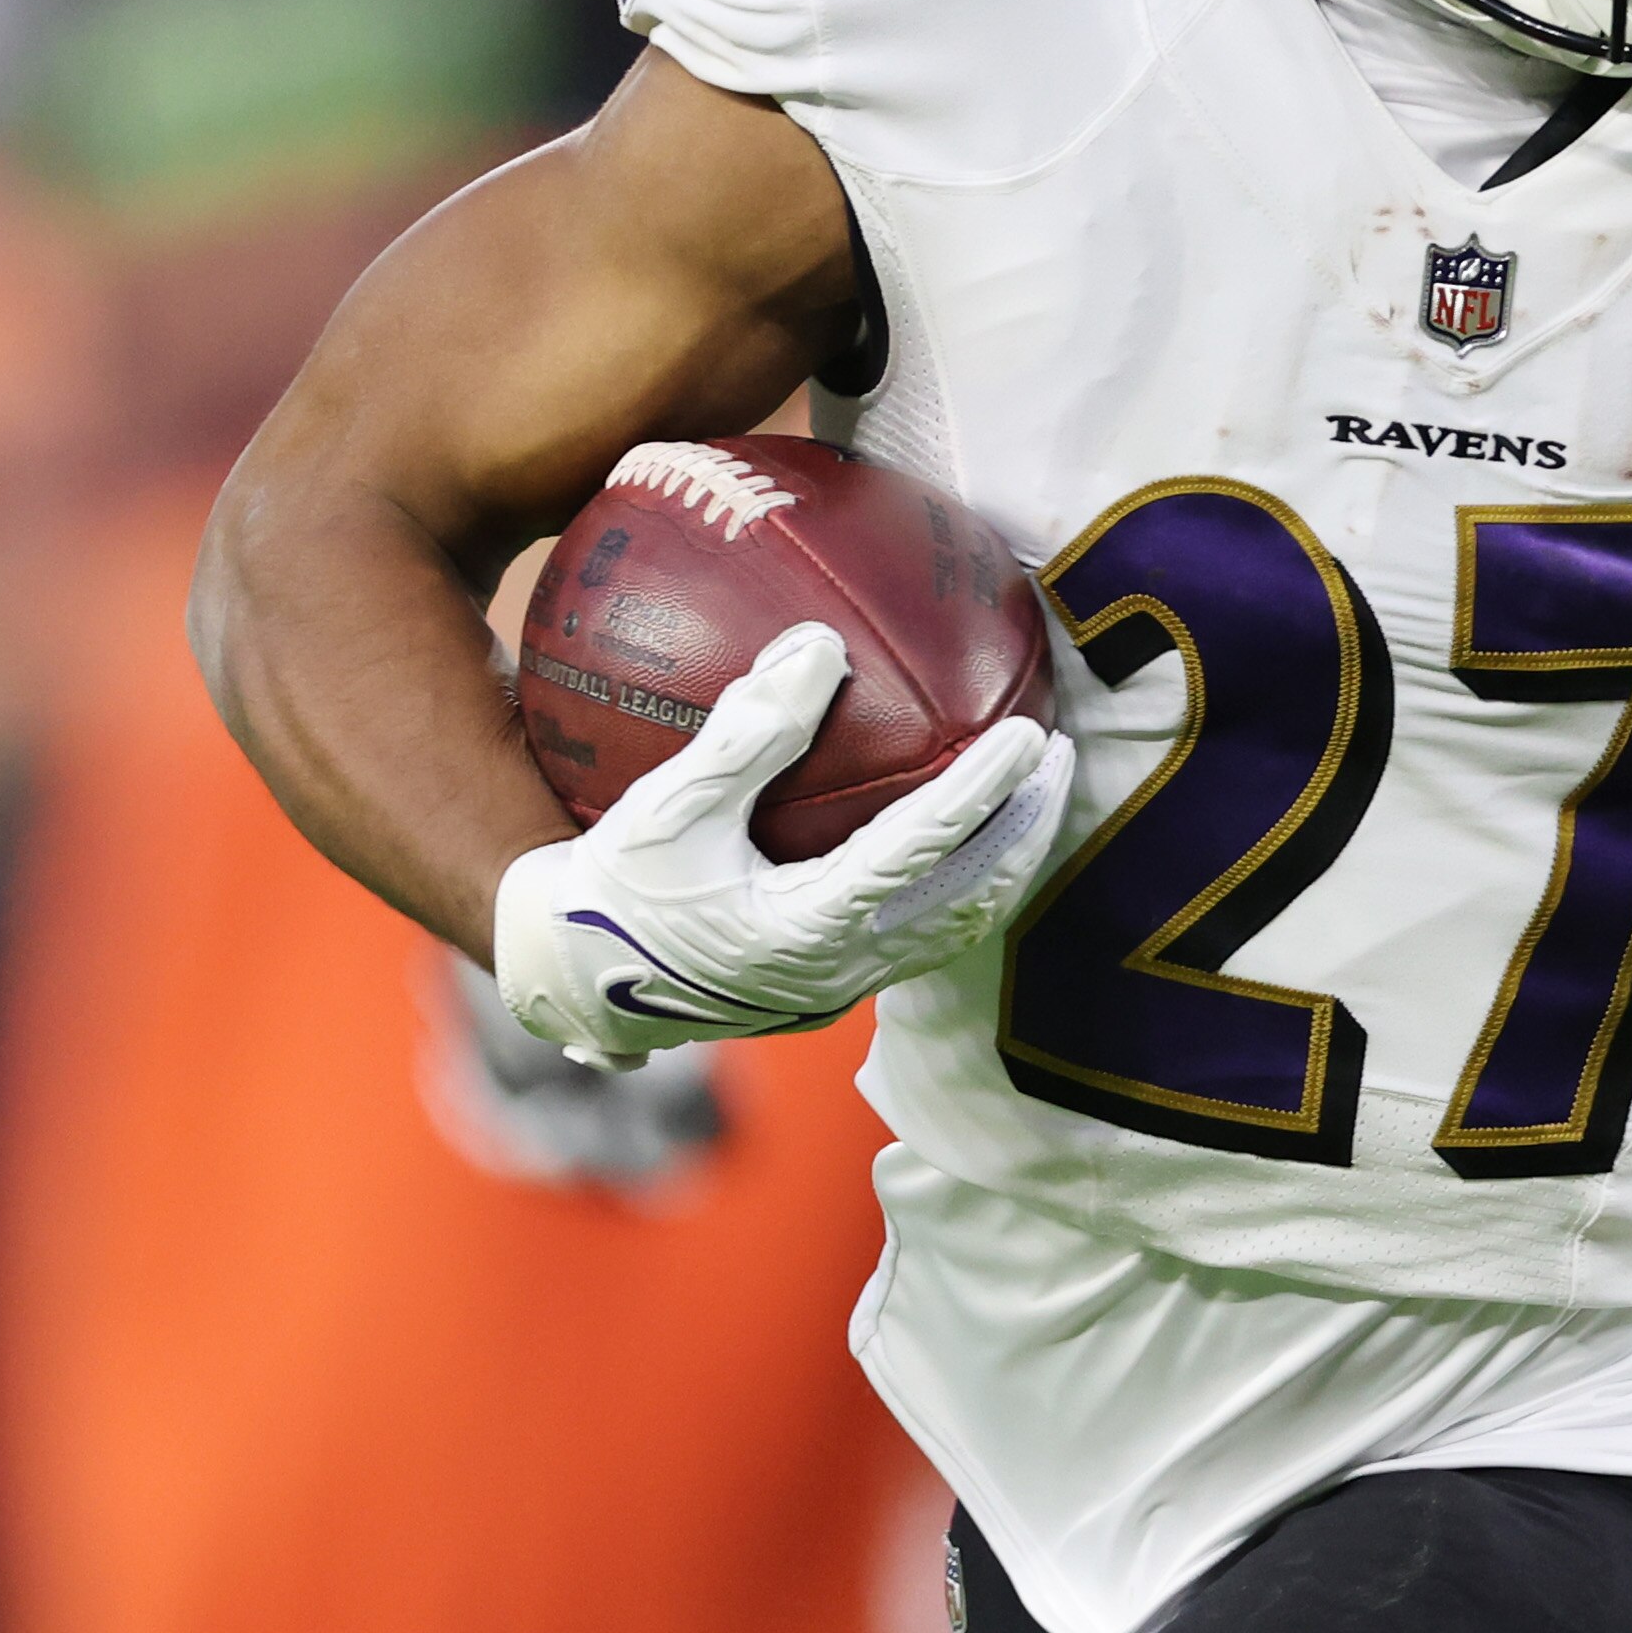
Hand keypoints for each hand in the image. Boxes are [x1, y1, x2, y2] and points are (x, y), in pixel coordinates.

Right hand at [495, 622, 1072, 1065]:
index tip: (1030, 736)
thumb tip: (822, 645)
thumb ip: (747, 732)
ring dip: (1005, 858)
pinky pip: (925, 933)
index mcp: (803, 928)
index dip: (984, 793)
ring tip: (1038, 792)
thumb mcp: (666, 808)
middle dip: (1026, 828)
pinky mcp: (832, 986)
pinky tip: (970, 830)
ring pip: (956, 924)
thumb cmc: (613, 887)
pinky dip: (963, 879)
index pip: (923, 851)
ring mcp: (842, 987)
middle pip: (969, 897)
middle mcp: (838, 969)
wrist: (571, 981)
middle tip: (1060, 755)